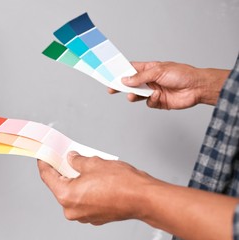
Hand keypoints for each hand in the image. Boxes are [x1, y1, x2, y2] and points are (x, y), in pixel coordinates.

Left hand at [37, 152, 238, 239]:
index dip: (44, 163)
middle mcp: (72, 210)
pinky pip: (84, 200)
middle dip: (62, 171)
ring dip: (75, 180)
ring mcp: (84, 216)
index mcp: (66, 196)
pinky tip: (93, 178)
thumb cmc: (122, 183)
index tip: (43, 155)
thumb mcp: (93, 163)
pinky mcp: (95, 217)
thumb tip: (72, 158)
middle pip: (60, 186)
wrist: (143, 198)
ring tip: (82, 166)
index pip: (47, 177)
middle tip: (64, 157)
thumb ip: (77, 160)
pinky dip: (85, 190)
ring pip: (73, 194)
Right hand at [108, 61, 229, 109]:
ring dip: (133, 95)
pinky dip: (151, 100)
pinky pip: (148, 103)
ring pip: (137, 95)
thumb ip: (140, 77)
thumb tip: (125, 80)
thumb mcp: (158, 71)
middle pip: (131, 84)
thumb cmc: (182, 74)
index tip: (110, 75)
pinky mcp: (158, 102)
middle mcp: (150, 80)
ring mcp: (153, 91)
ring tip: (132, 95)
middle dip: (121, 86)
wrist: (197, 88)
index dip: (121, 72)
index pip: (131, 69)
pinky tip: (157, 96)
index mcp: (149, 69)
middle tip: (112, 89)